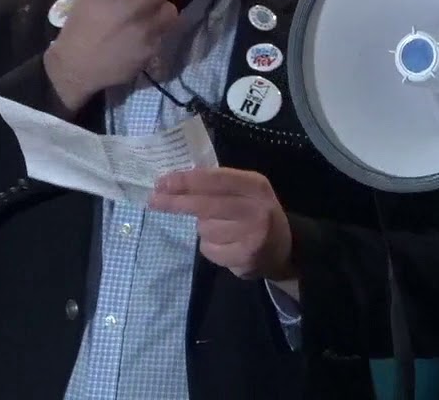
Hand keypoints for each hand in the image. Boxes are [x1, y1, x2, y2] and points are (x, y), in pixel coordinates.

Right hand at [44, 0, 183, 111]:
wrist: (77, 67)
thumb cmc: (81, 24)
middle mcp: (137, 7)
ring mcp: (148, 30)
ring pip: (173, 9)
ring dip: (166, 5)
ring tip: (152, 8)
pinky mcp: (153, 49)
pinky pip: (165, 31)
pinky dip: (158, 28)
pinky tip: (143, 30)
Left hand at [148, 168, 294, 280]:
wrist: (284, 248)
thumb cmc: (256, 212)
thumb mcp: (246, 190)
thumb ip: (218, 184)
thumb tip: (174, 181)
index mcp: (256, 185)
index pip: (215, 179)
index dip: (186, 180)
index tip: (162, 181)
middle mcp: (256, 209)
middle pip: (205, 205)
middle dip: (176, 202)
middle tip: (154, 200)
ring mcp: (252, 235)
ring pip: (205, 228)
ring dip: (203, 228)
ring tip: (222, 228)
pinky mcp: (245, 258)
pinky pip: (209, 249)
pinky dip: (210, 246)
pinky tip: (225, 244)